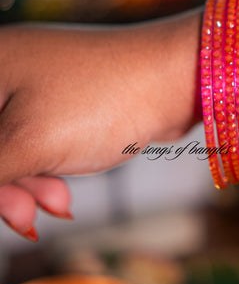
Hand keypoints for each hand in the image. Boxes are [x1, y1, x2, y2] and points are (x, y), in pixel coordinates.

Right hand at [0, 11, 200, 238]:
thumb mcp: (27, 144)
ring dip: (27, 186)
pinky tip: (63, 196)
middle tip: (26, 216)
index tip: (9, 197)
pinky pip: (36, 144)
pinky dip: (46, 172)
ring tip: (58, 203)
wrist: (176, 77)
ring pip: (8, 149)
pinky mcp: (64, 103)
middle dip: (3, 187)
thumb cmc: (101, 102)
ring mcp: (37, 84)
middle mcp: (7, 67)